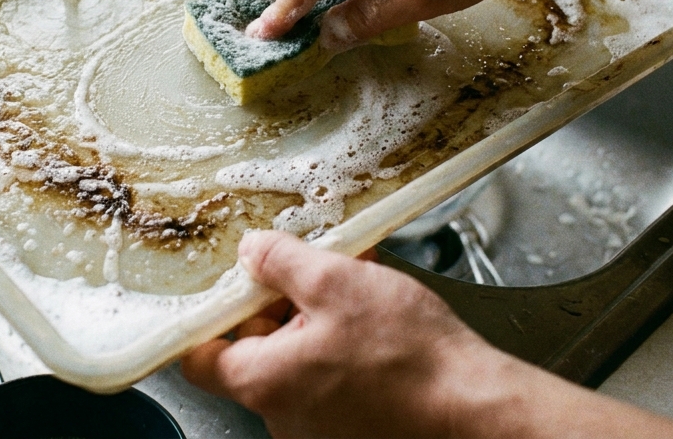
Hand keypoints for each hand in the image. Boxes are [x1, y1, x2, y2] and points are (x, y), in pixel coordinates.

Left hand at [180, 230, 511, 437]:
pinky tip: (375, 318)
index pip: (198, 356)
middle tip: (313, 271)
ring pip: (297, 359)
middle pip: (253, 349)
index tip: (231, 284)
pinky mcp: (351, 428)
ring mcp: (318, 428)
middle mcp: (281, 415)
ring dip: (318, 319)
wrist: (474, 406)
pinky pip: (329, 378)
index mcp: (262, 381)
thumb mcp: (335, 281)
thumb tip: (251, 252)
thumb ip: (280, 262)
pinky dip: (343, 345)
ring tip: (356, 289)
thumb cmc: (411, 357)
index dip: (210, 315)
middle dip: (279, 303)